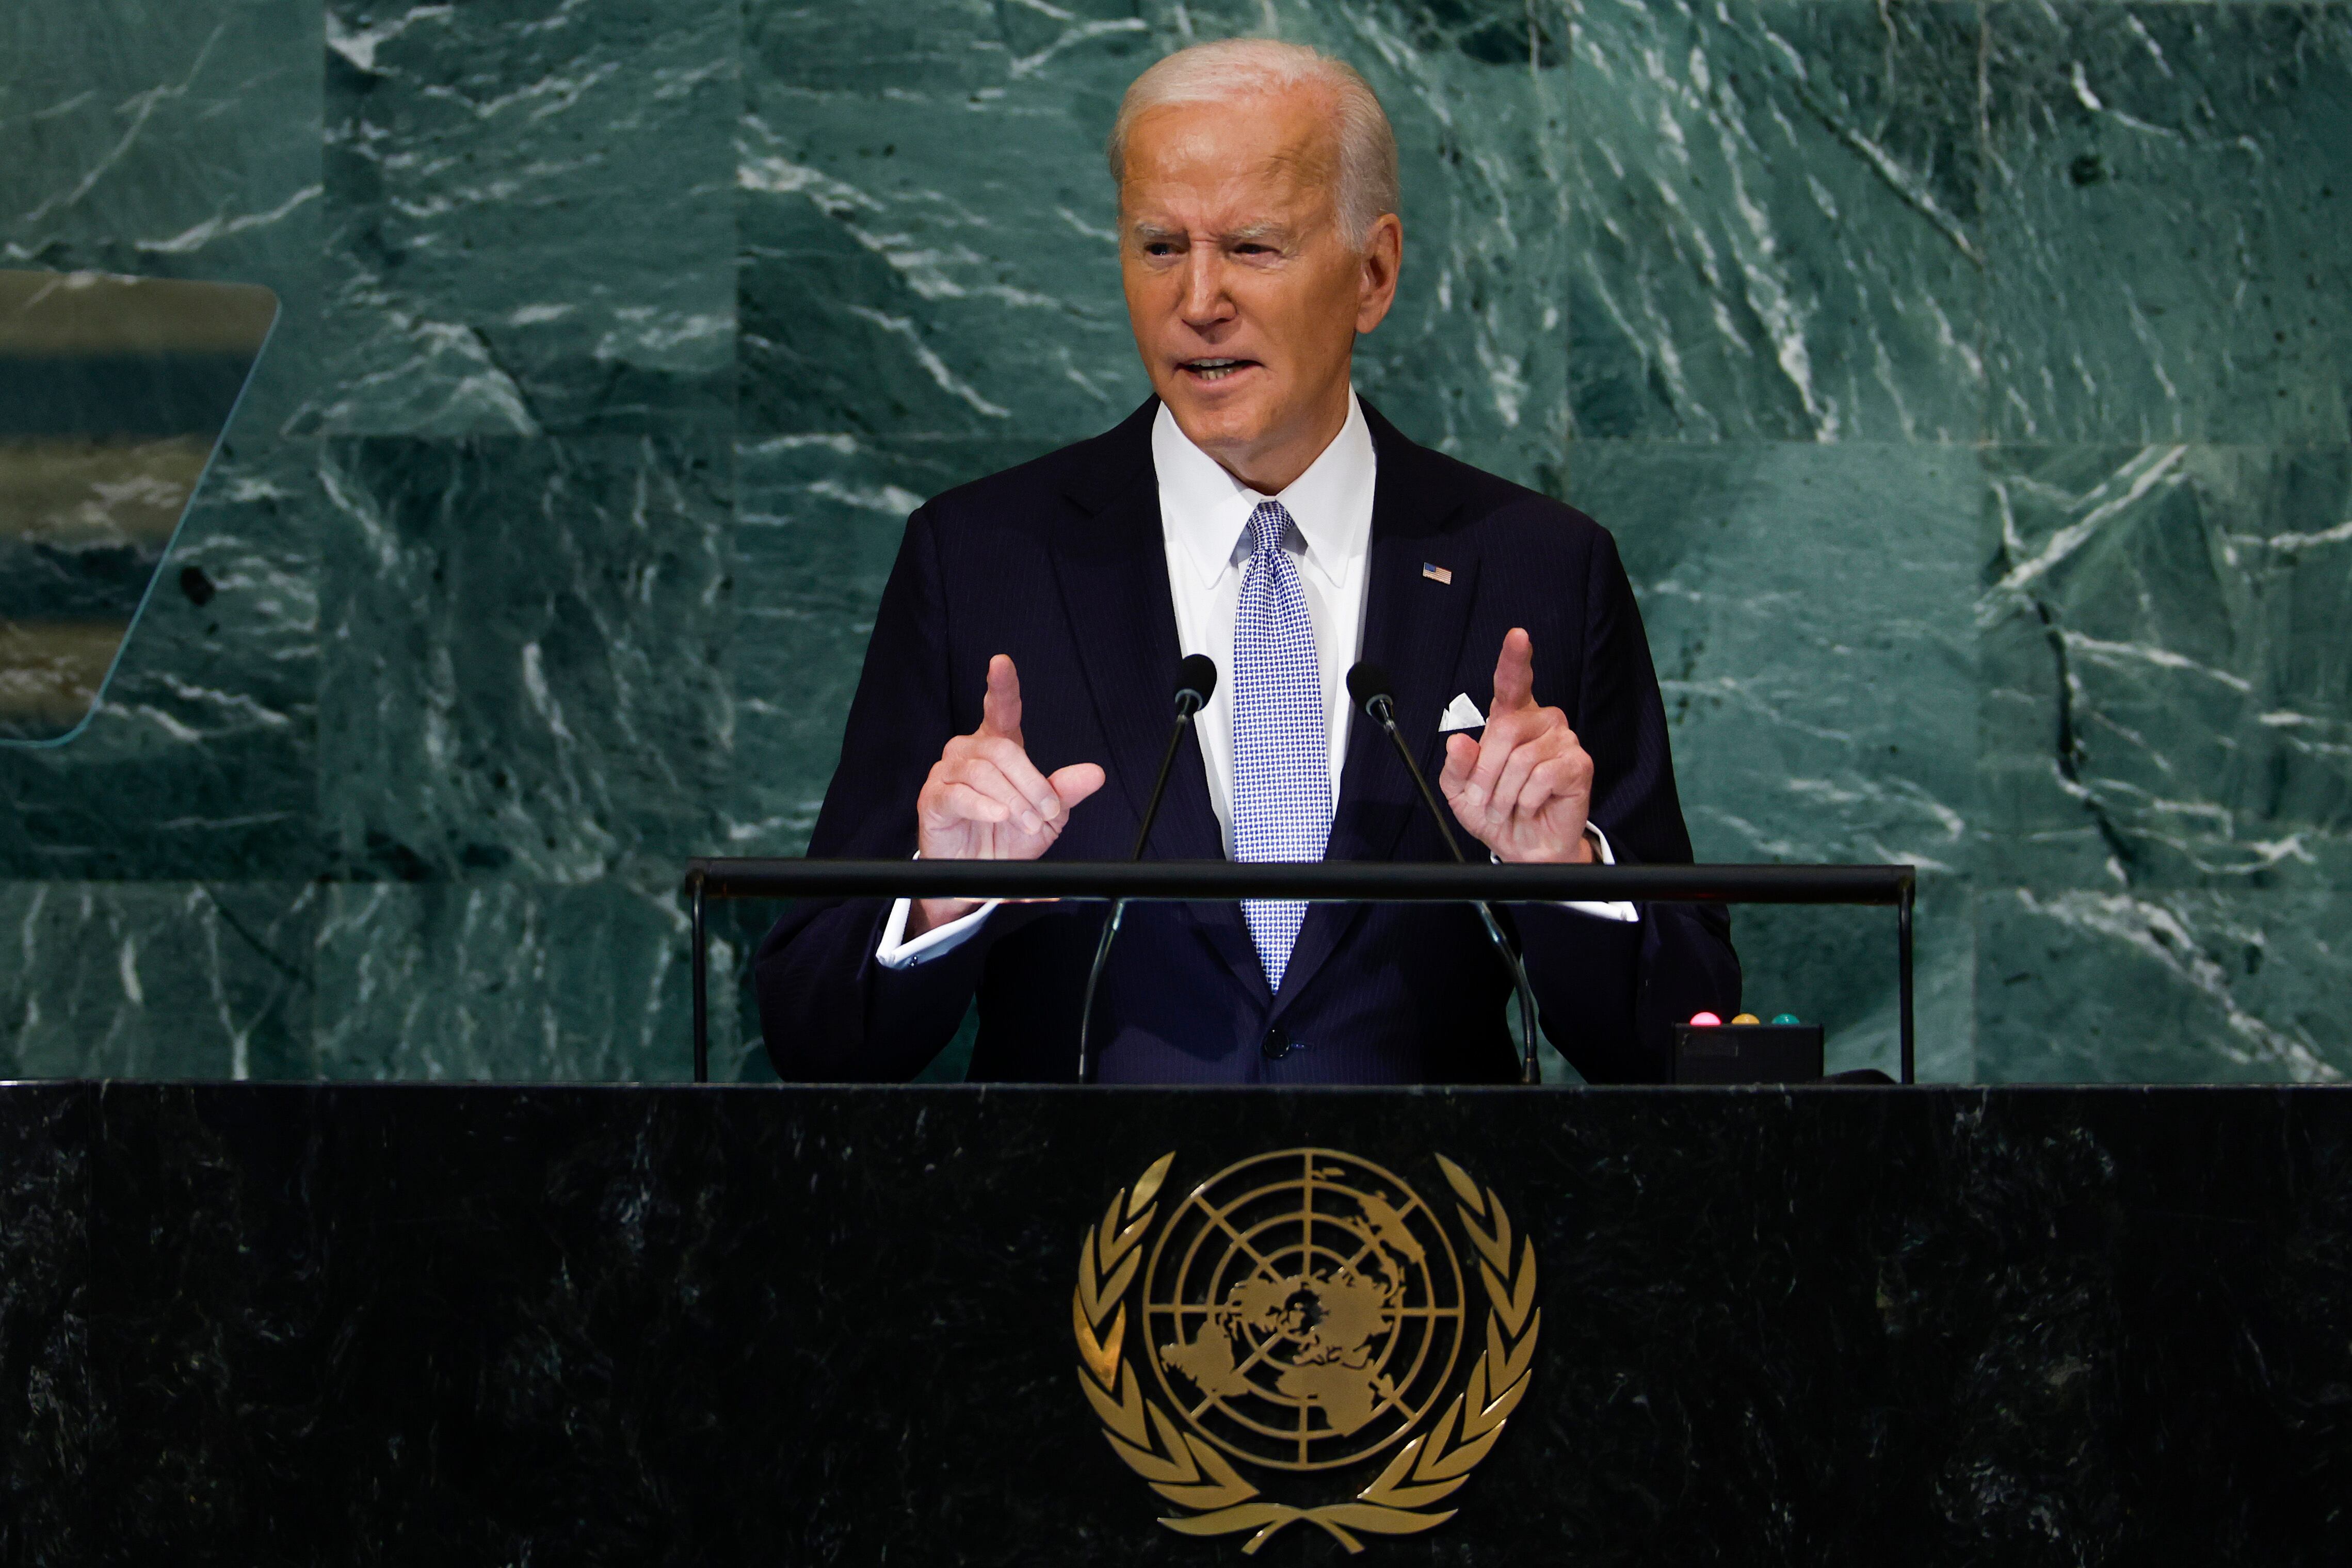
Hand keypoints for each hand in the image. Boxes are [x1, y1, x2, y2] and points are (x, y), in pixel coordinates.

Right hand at [909, 655, 1105, 935]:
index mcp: (998, 747)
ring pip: (983, 771)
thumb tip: (1095, 774)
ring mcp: (947, 773)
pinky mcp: (933, 798)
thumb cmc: (1008, 837)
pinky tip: (999, 815)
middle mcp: (970, 752)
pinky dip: (983, 805)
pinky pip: (958, 794)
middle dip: (1031, 782)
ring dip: (1013, 798)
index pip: (1000, 708)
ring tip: (1025, 822)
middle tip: (1045, 813)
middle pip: (1003, 749)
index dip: (1001, 685)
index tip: (1001, 663)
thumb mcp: (1047, 816)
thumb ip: (1066, 792)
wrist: (981, 875)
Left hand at [1439, 628, 1595, 864]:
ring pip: (1521, 759)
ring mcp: (1563, 741)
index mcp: (1511, 718)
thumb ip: (1456, 765)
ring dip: (1504, 792)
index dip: (1515, 658)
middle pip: (1504, 729)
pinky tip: (1529, 807)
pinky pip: (1542, 776)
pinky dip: (1526, 799)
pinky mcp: (1579, 765)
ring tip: (1506, 808)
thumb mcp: (1460, 790)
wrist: (1522, 847)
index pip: (1512, 681)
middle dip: (1485, 772)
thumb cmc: (1495, 811)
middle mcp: (1541, 722)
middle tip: (1484, 800)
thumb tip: (1459, 741)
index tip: (1517, 636)